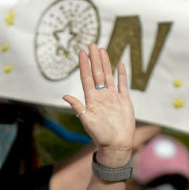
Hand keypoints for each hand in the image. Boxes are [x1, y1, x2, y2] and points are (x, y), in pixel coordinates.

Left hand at [61, 45, 135, 167]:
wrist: (116, 145)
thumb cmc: (100, 135)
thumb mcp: (86, 120)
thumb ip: (77, 107)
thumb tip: (65, 96)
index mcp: (92, 99)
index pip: (87, 78)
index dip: (84, 65)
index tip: (81, 52)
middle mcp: (101, 96)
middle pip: (97, 73)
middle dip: (94, 59)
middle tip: (91, 44)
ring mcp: (113, 97)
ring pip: (108, 76)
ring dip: (105, 63)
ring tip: (102, 50)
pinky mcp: (124, 101)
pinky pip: (122, 85)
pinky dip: (121, 74)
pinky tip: (119, 64)